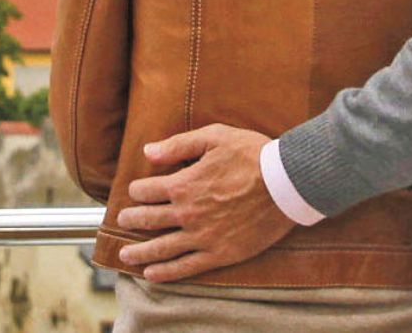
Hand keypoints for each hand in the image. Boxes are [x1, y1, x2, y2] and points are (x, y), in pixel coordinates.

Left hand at [113, 124, 296, 281]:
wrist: (287, 184)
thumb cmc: (253, 155)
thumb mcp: (215, 137)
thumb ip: (179, 145)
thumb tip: (148, 151)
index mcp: (183, 184)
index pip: (146, 191)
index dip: (137, 190)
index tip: (135, 192)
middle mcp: (187, 213)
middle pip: (148, 220)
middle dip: (131, 219)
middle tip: (123, 220)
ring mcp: (202, 236)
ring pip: (161, 248)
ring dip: (139, 252)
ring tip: (125, 255)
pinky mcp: (220, 253)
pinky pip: (186, 267)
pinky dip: (166, 272)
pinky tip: (151, 274)